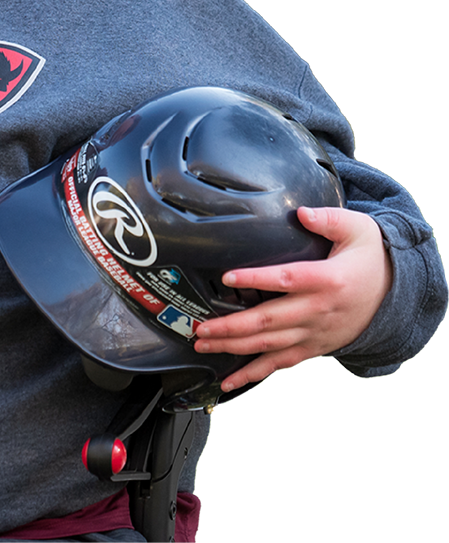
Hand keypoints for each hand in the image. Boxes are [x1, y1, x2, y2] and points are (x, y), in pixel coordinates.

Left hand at [193, 206, 392, 393]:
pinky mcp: (311, 347)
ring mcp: (313, 333)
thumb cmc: (368, 261)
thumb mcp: (357, 230)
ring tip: (202, 344)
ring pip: (269, 344)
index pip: (286, 279)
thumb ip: (329, 219)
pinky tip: (229, 380)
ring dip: (233, 347)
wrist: (393, 296)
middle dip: (232, 326)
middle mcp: (317, 311)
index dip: (256, 278)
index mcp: (326, 280)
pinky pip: (279, 363)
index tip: (228, 277)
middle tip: (201, 327)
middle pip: (270, 320)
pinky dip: (253, 374)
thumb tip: (302, 213)